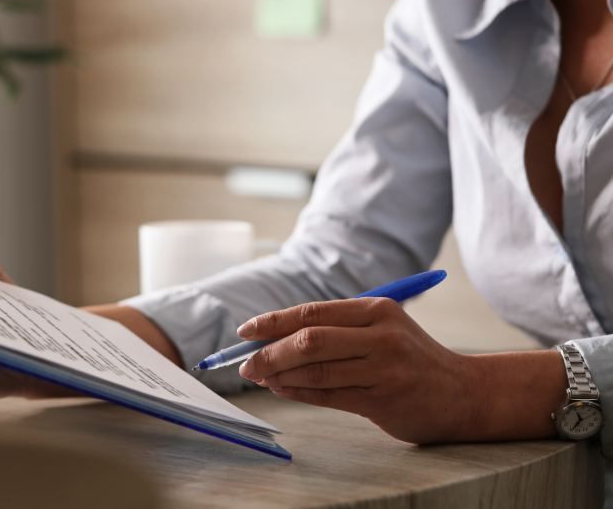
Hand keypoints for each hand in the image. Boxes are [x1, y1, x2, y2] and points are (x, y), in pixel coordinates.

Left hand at [235, 298, 561, 443]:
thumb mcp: (382, 328)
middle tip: (244, 364)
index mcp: (376, 310)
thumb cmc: (412, 358)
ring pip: (315, 370)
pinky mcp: (383, 400)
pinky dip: (299, 393)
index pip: (312, 311)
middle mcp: (380, 336)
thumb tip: (276, 335)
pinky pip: (328, 395)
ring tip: (260, 377)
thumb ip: (338, 328)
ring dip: (280, 375)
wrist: (465, 393)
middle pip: (309, 340)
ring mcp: (383, 369)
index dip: (273, 321)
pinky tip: (282, 390)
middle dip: (269, 351)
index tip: (245, 331)